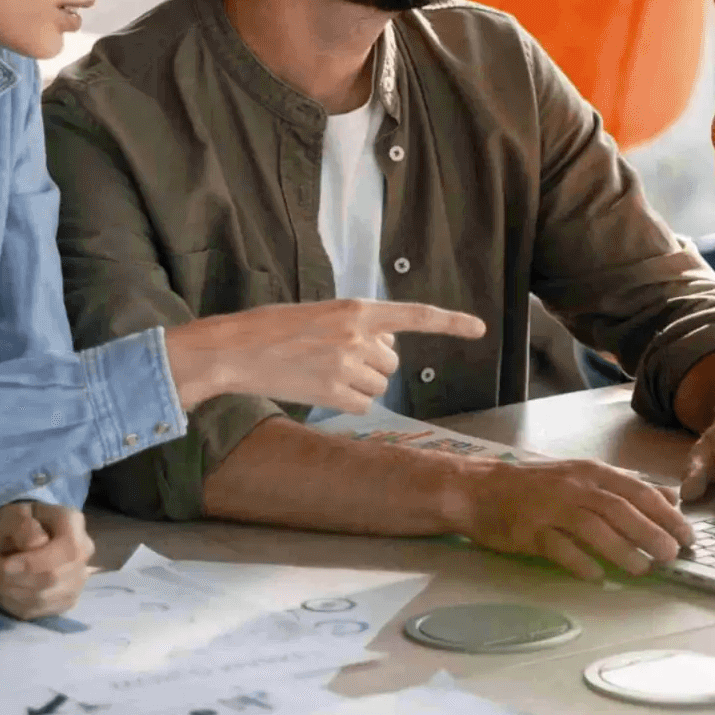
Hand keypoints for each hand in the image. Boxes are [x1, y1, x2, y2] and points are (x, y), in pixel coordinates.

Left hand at [0, 499, 95, 617]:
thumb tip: (36, 543)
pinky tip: (3, 588)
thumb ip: (21, 524)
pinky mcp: (65, 601)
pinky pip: (36, 610)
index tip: (2, 564)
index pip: (67, 551)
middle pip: (53, 578)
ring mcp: (78, 580)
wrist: (18, 537)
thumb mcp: (11, 514)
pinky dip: (12, 602)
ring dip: (8, 590)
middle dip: (13, 578)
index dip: (34, 563)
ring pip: (43, 598)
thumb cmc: (15, 523)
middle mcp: (84, 553)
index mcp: (73, 523)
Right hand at [165, 299, 485, 412]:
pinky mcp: (333, 393)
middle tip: (337, 359)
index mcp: (355, 308)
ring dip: (359, 385)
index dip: (450, 322)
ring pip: (378, 386)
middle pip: (392, 363)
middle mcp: (357, 335)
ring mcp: (346, 365)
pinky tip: (319, 388)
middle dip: (374, 366)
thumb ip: (357, 326)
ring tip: (322, 371)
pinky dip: (347, 402)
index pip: (414, 315)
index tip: (479, 329)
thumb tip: (387, 350)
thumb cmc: (273, 329)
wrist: (235, 349)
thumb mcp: (321, 313)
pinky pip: (362, 405)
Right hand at [458, 459, 694, 581]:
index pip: (638, 491)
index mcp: (591, 472)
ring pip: (594, 528)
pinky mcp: (529, 531)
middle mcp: (574, 487)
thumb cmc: (536, 485)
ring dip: (622, 550)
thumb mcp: (583, 476)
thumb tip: (670, 497)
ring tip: (643, 570)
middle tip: (673, 555)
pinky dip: (580, 562)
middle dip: (651, 532)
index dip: (666, 514)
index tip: (688, 536)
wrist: (480, 489)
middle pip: (620, 509)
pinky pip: (559, 548)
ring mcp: (550, 508)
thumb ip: (625, 487)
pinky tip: (597, 577)